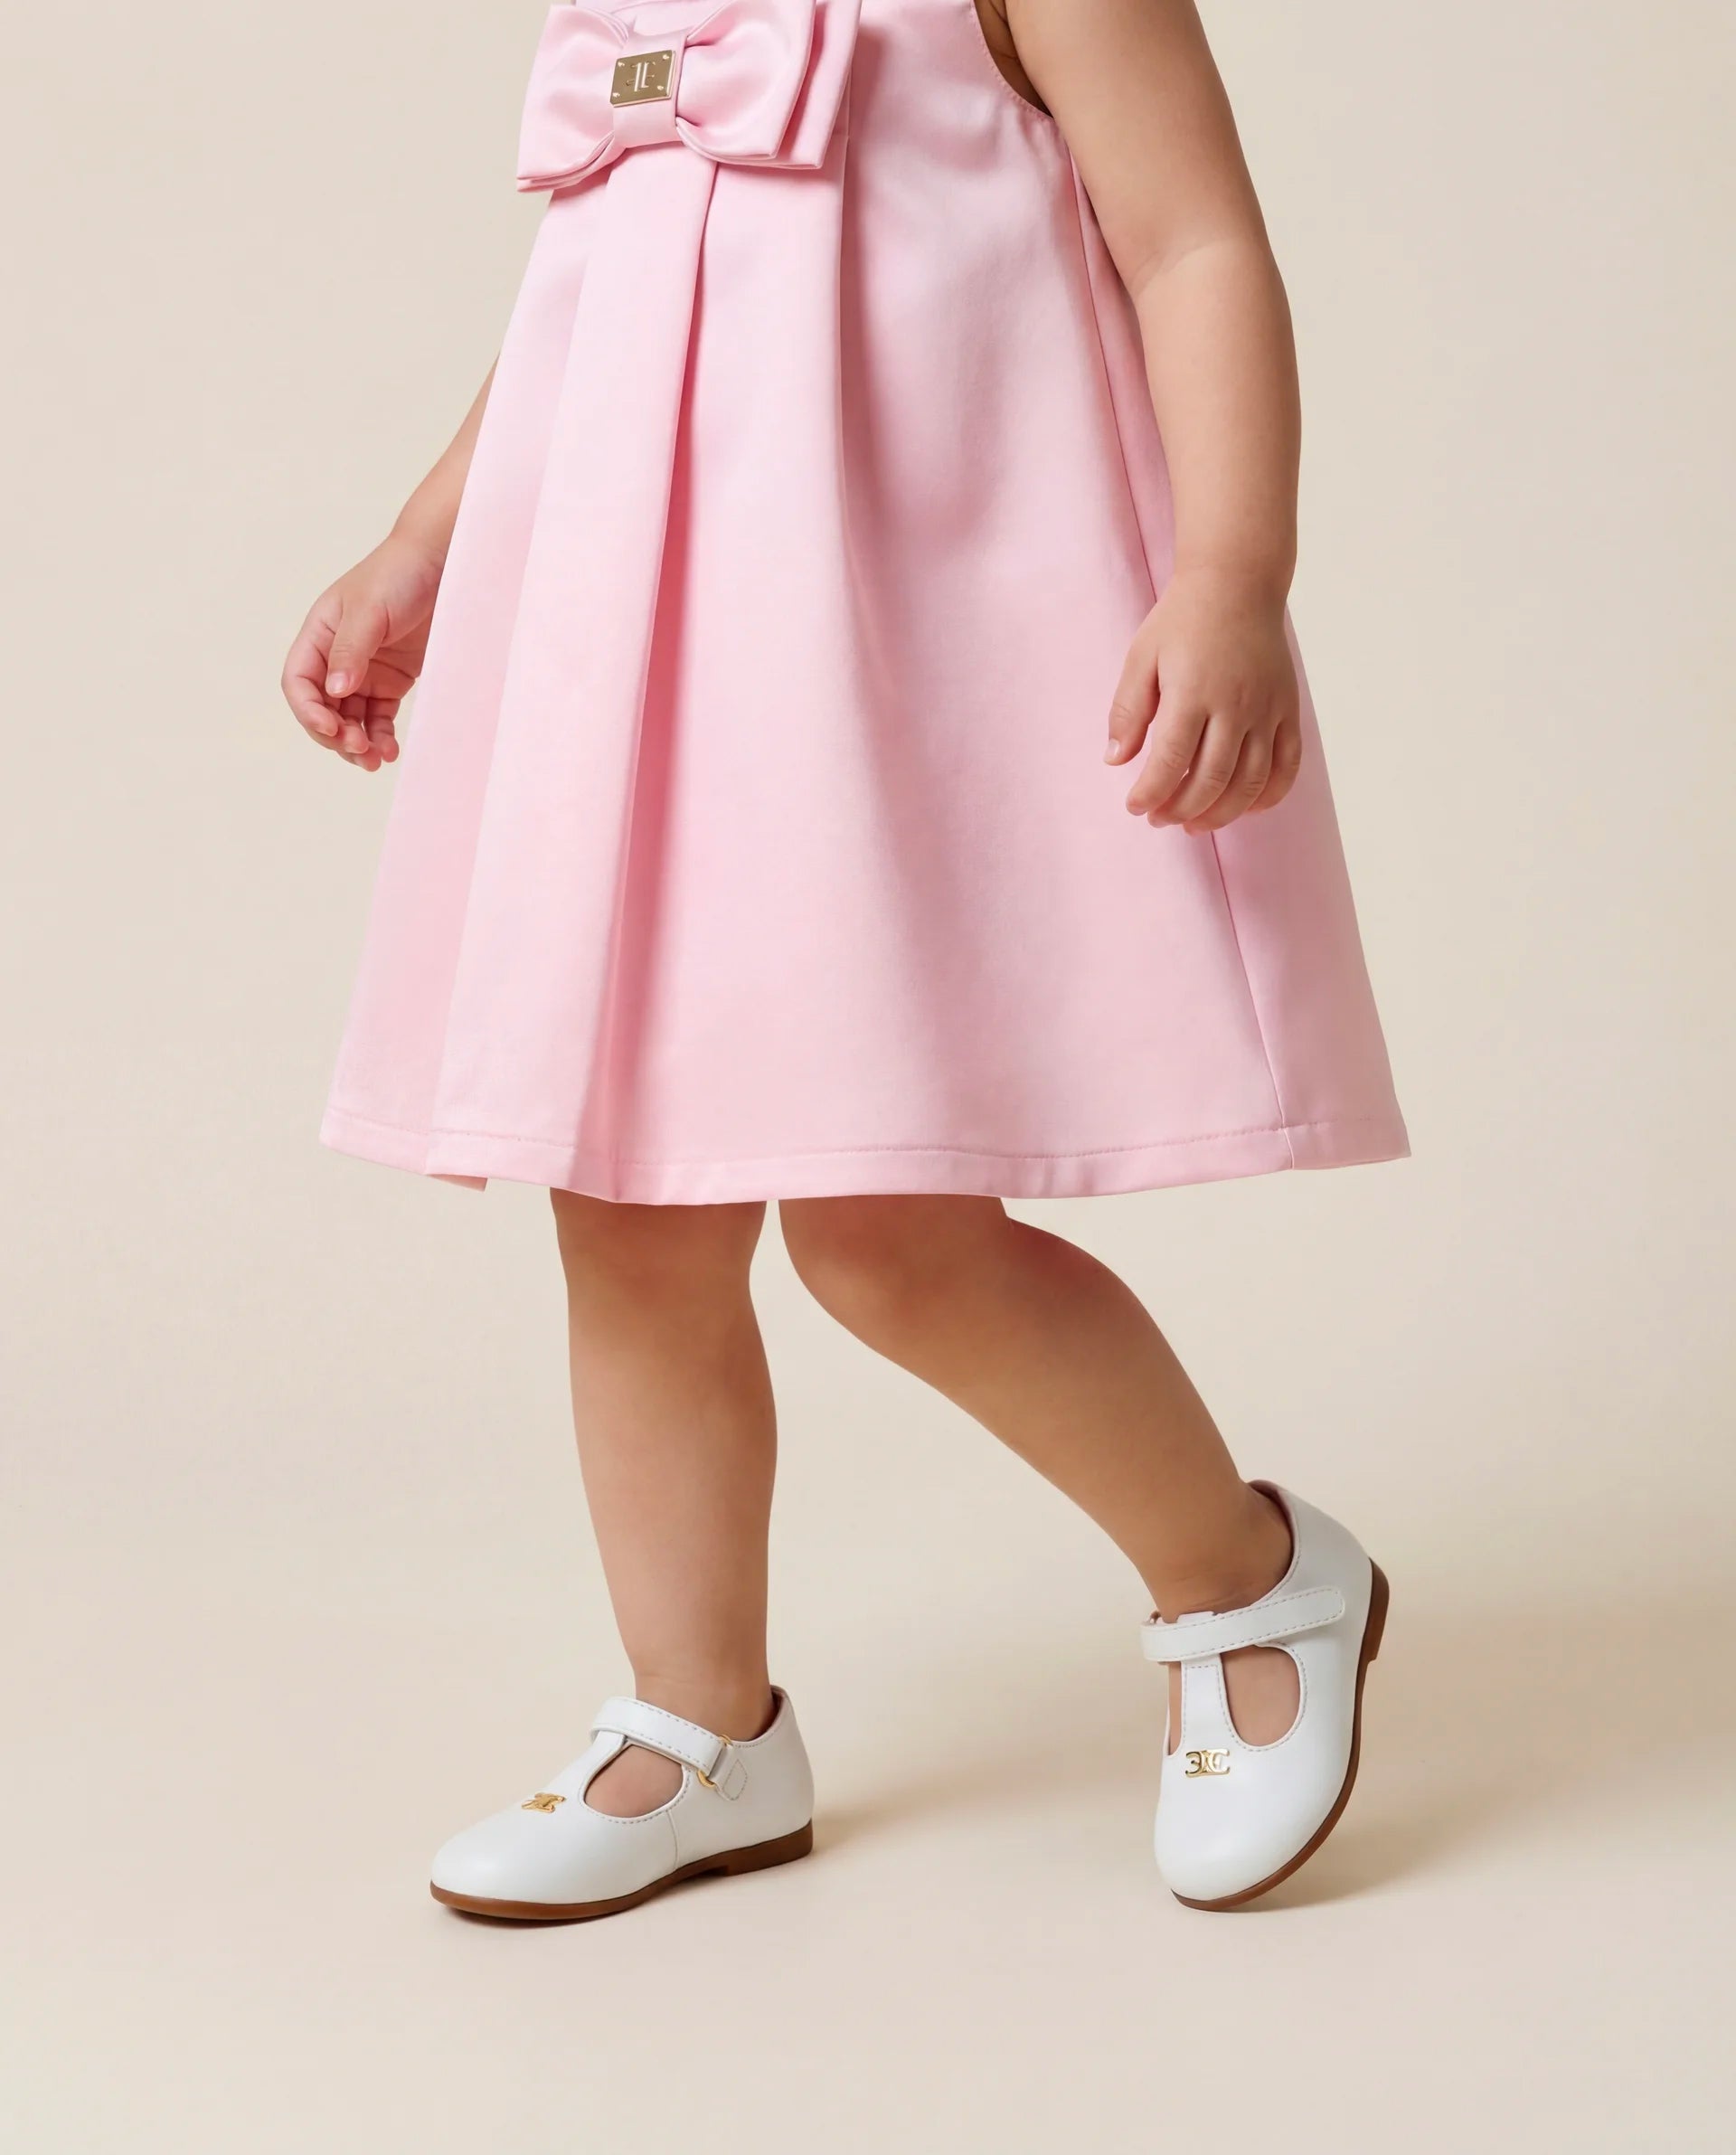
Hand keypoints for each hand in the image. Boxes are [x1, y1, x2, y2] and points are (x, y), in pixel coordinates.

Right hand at [280, 533, 443, 772]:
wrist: (444, 564)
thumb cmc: (399, 576)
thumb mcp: (370, 610)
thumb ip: (351, 651)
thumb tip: (336, 692)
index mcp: (319, 635)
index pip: (299, 682)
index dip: (308, 710)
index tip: (330, 728)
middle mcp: (336, 656)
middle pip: (323, 708)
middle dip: (335, 734)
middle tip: (359, 752)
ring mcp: (364, 671)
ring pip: (350, 719)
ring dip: (358, 743)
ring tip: (376, 760)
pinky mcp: (393, 681)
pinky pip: (378, 717)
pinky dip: (381, 736)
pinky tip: (391, 750)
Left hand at [1104, 572, 1302, 832]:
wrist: (1237, 583)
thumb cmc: (1182, 620)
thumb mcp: (1141, 657)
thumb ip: (1127, 711)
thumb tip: (1116, 761)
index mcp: (1192, 693)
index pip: (1170, 762)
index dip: (1151, 794)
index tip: (1135, 807)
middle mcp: (1235, 705)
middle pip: (1211, 780)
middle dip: (1180, 810)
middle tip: (1159, 819)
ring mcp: (1267, 709)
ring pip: (1250, 781)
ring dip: (1221, 813)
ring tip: (1194, 823)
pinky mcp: (1288, 709)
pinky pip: (1287, 765)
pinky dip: (1269, 795)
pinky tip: (1244, 808)